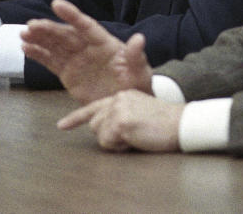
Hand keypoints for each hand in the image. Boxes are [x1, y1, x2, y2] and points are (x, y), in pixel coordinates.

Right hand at [21, 0, 152, 103]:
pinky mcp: (68, 74)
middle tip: (31, 25)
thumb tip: (139, 39)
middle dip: (48, 29)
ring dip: (39, 39)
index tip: (56, 4)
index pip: (86, 26)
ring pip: (55, 45)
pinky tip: (25, 48)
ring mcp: (76, 60)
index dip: (72, 15)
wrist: (126, 107)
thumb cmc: (136, 86)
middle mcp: (88, 48)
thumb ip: (136, 57)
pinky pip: (50, 61)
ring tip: (23, 34)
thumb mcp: (140, 73)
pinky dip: (38, 54)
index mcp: (105, 43)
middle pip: (66, 35)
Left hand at [57, 89, 183, 151]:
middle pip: (95, 125)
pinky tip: (135, 139)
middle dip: (108, 136)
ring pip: (100, 134)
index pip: (94, 107)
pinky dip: (120, 147)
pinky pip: (108, 142)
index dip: (75, 118)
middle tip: (132, 135)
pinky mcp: (121, 121)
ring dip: (115, 142)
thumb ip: (120, 117)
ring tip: (135, 136)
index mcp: (122, 95)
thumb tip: (103, 130)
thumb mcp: (139, 113)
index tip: (62, 125)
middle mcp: (117, 98)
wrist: (180, 123)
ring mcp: (118, 109)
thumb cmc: (163, 124)